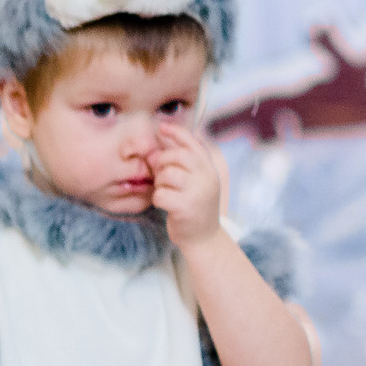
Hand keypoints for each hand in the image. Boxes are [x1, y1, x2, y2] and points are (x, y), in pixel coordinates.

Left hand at [149, 119, 226, 246]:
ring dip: (160, 183)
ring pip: (166, 174)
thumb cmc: (194, 207)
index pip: (193, 143)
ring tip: (166, 191)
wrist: (204, 238)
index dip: (176, 133)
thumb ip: (181, 166)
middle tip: (160, 174)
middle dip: (162, 162)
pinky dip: (157, 199)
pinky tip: (165, 205)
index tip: (162, 127)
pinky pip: (160, 194)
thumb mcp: (194, 183)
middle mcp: (207, 177)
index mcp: (209, 169)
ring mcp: (197, 192)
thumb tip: (156, 149)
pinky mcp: (185, 207)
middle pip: (177, 156)